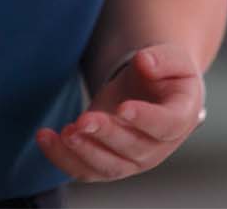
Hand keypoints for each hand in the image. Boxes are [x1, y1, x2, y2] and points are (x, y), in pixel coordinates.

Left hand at [36, 43, 205, 182]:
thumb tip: (144, 63)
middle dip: (106, 135)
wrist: (154, 90)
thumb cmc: (166, 75)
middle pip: (133, 149)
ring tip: (66, 132)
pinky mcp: (106, 162)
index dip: (146, 119)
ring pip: (107, 166)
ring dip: (84, 152)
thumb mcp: (174, 57)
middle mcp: (157, 147)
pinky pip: (84, 169)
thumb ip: (164, 58)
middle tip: (85, 120)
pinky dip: (62, 158)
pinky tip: (46, 138)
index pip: (166, 125)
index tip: (124, 108)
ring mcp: (131, 160)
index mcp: (180, 118)